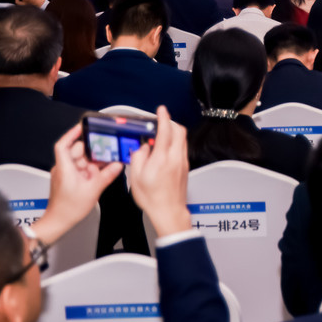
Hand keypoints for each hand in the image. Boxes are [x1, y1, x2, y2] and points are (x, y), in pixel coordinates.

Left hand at [32, 123, 122, 247]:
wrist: (58, 222)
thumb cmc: (68, 209)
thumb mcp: (92, 190)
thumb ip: (106, 175)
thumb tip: (117, 165)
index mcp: (65, 167)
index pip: (64, 144)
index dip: (72, 133)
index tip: (83, 126)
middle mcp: (63, 168)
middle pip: (77, 151)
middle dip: (92, 149)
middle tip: (107, 147)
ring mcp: (65, 174)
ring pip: (81, 160)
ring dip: (94, 161)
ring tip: (108, 161)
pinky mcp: (69, 180)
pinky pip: (81, 169)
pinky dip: (91, 169)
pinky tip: (101, 172)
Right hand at [126, 107, 192, 237]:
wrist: (169, 211)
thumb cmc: (152, 198)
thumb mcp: (135, 177)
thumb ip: (138, 157)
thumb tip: (142, 147)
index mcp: (162, 158)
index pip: (166, 131)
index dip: (163, 118)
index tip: (161, 110)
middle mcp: (176, 158)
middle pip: (179, 131)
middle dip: (170, 122)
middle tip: (160, 121)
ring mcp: (183, 162)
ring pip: (182, 139)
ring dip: (174, 132)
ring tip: (161, 135)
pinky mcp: (186, 167)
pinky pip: (182, 148)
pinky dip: (175, 142)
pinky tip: (165, 149)